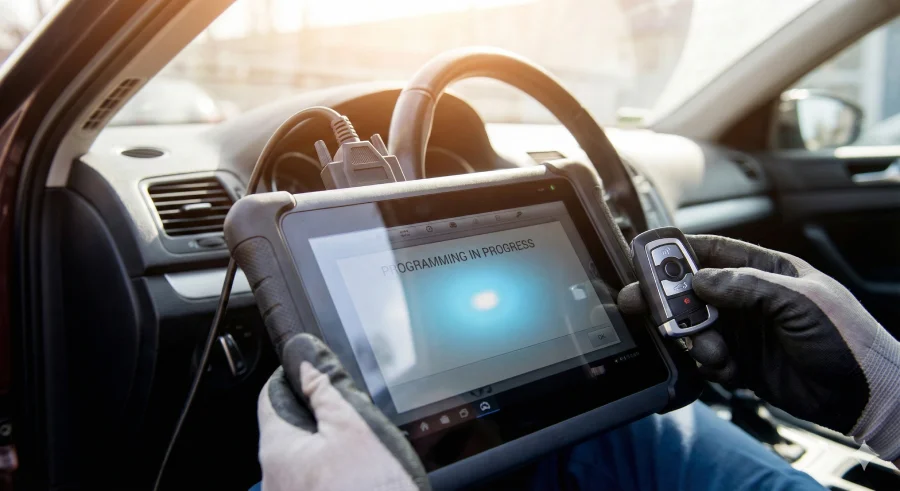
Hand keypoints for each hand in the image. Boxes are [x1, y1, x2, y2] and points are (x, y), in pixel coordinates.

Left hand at [258, 333, 429, 490]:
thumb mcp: (355, 427)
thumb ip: (326, 387)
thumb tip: (304, 354)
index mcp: (278, 448)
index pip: (273, 393)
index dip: (298, 374)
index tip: (321, 369)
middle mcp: (274, 479)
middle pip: (291, 427)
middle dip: (323, 416)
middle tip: (359, 417)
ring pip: (308, 458)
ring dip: (334, 449)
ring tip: (368, 456)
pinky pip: (318, 482)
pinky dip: (339, 475)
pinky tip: (365, 479)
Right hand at [617, 235, 899, 461]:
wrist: (865, 396)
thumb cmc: (847, 338)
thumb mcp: (800, 302)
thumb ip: (748, 287)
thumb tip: (700, 279)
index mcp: (767, 271)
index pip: (715, 252)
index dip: (680, 252)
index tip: (649, 257)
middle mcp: (751, 299)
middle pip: (694, 290)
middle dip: (667, 298)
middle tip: (639, 303)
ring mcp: (745, 332)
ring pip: (696, 328)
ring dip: (694, 339)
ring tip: (712, 352)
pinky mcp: (743, 363)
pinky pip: (708, 359)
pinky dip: (710, 365)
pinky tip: (728, 370)